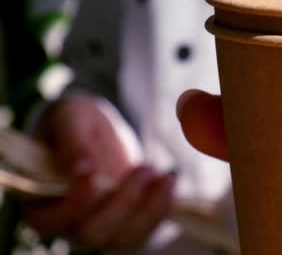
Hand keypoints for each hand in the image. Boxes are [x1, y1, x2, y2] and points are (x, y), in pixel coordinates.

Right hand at [24, 94, 175, 249]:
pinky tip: (169, 181)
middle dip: (123, 203)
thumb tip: (79, 166)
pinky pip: (146, 229)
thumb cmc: (73, 122)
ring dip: (149, 210)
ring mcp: (100, 227)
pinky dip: (161, 208)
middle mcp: (69, 224)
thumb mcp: (68, 117)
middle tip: (145, 168)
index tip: (92, 171)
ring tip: (166, 177)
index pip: (52, 219)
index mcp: (40, 204)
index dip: (75, 201)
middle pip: (93, 233)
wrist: (95, 129)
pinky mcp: (127, 222)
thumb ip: (71, 139)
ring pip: (124, 237)